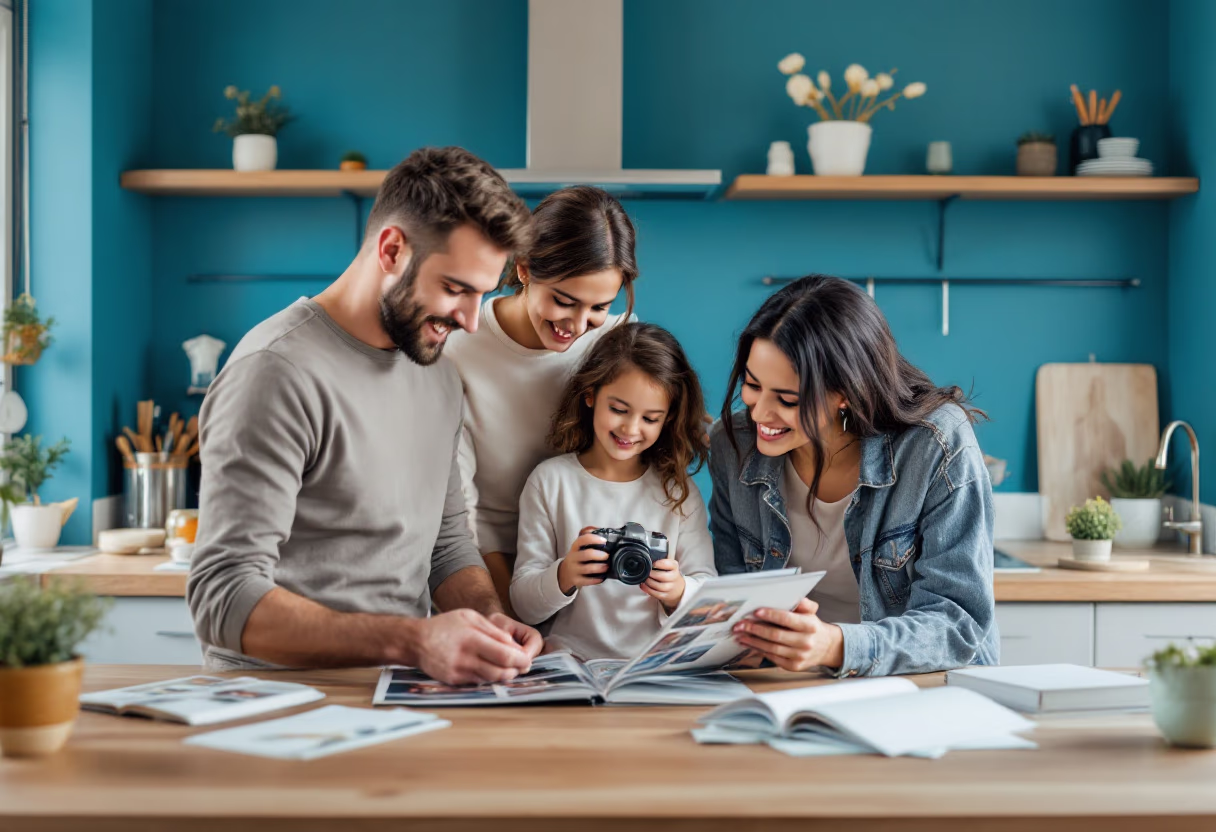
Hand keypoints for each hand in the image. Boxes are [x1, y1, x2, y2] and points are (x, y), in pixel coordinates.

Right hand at [410, 608, 532, 684]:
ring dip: (504, 675)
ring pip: (491, 679)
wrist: (415, 641)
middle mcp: (465, 658)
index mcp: (471, 639)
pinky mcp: (453, 681)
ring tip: (509, 668)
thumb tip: (512, 644)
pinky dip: (488, 677)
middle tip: (522, 666)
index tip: (527, 659)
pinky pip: (478, 682)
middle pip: (501, 672)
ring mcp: (459, 672)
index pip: (505, 655)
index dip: (521, 660)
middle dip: (516, 670)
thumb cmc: (444, 626)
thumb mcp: (469, 617)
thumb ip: (492, 630)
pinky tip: (490, 669)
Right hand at [557, 528, 608, 594]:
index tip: (604, 540)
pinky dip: (596, 579)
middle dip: (599, 555)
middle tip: (607, 556)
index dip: (593, 539)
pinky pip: (587, 581)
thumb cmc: (576, 558)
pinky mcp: (576, 580)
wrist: (564, 574)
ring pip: (588, 569)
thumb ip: (588, 538)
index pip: (582, 539)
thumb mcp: (579, 547)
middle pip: (586, 554)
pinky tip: (602, 577)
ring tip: (606, 566)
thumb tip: (599, 528)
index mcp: (575, 547)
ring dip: (600, 567)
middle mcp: (573, 558)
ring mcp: (574, 570)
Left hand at [641, 558, 685, 613]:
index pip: (670, 564)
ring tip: (644, 579)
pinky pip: (656, 594)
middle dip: (652, 574)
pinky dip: (648, 589)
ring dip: (649, 582)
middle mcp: (674, 577)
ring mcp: (671, 588)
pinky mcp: (666, 595)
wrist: (677, 588)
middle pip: (663, 577)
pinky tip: (643, 585)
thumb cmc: (669, 574)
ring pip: (659, 586)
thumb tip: (648, 561)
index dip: (660, 564)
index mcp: (674, 567)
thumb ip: (661, 562)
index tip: (653, 563)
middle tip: (646, 572)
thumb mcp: (669, 565)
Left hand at [732, 598, 844, 671]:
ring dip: (753, 641)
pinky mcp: (793, 666)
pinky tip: (749, 643)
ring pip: (771, 648)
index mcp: (810, 625)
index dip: (771, 615)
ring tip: (740, 634)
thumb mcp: (811, 612)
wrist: (825, 647)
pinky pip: (772, 657)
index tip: (756, 612)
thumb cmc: (812, 627)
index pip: (787, 619)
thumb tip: (795, 597)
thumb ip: (803, 603)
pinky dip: (758, 650)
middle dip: (755, 629)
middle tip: (740, 624)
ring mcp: (799, 656)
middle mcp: (806, 642)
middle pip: (776, 635)